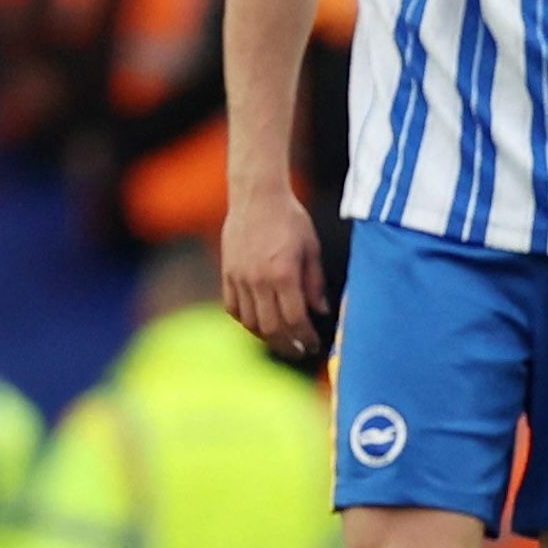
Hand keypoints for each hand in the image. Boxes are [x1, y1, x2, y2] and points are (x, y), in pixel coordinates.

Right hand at [221, 188, 328, 357]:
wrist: (257, 197)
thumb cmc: (290, 219)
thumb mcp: (311, 248)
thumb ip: (315, 283)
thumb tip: (321, 311)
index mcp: (283, 274)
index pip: (295, 319)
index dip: (305, 337)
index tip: (313, 345)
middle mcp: (258, 280)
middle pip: (271, 328)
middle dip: (287, 345)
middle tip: (298, 351)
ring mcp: (239, 278)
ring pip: (250, 322)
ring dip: (266, 336)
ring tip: (281, 339)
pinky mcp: (226, 274)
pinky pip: (233, 308)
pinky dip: (246, 321)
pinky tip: (259, 322)